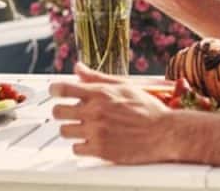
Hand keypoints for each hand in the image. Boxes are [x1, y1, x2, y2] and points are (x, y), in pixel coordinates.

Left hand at [51, 63, 181, 163]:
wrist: (164, 132)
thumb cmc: (146, 108)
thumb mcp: (122, 86)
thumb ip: (96, 78)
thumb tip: (77, 68)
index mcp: (99, 93)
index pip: (62, 88)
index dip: (55, 90)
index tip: (55, 93)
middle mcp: (95, 111)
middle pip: (58, 112)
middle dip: (61, 112)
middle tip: (69, 114)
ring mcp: (97, 132)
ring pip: (65, 131)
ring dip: (71, 130)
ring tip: (82, 129)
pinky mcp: (101, 150)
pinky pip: (76, 149)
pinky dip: (81, 146)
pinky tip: (90, 141)